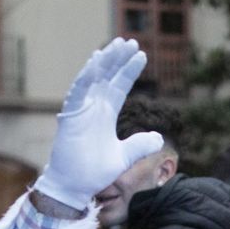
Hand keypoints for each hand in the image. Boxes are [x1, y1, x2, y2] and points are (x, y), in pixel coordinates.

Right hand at [33, 38, 163, 210]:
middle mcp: (94, 107)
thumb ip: (140, 145)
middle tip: (130, 41)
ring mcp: (81, 110)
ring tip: (116, 45)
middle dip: (118, 58)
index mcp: (106, 113)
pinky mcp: (70, 116)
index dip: (130, 70)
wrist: (76, 187)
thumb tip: (159, 137)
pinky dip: (86, 77)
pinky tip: (96, 62)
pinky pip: (78, 92)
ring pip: (93, 78)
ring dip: (104, 61)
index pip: (120, 85)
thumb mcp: (124, 157)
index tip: (141, 55)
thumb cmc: (94, 172)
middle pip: (107, 76)